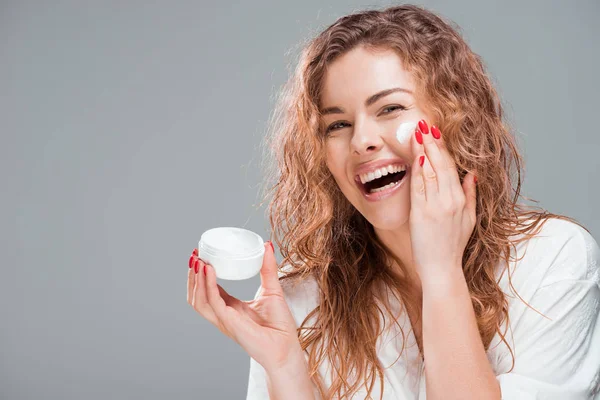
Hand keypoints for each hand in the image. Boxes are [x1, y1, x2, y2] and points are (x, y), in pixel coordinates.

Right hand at [186, 242, 301, 372]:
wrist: (286, 347)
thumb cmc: (280, 325)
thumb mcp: (272, 288)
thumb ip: (268, 268)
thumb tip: (266, 245)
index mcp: (230, 308)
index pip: (209, 290)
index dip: (202, 273)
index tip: (200, 255)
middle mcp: (223, 315)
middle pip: (197, 295)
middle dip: (192, 275)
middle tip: (194, 255)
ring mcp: (224, 320)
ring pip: (198, 300)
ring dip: (195, 280)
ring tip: (198, 261)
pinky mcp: (229, 322)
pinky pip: (213, 302)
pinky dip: (208, 285)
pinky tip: (209, 270)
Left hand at [409, 120, 476, 283]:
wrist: (441, 267)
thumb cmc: (453, 245)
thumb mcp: (469, 219)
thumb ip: (470, 195)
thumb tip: (472, 174)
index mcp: (462, 200)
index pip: (452, 167)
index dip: (443, 148)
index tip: (436, 132)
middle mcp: (450, 200)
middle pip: (441, 165)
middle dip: (432, 143)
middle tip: (425, 125)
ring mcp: (436, 206)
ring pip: (430, 172)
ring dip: (423, 151)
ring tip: (417, 134)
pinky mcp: (422, 213)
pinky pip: (419, 186)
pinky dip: (418, 170)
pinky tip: (415, 156)